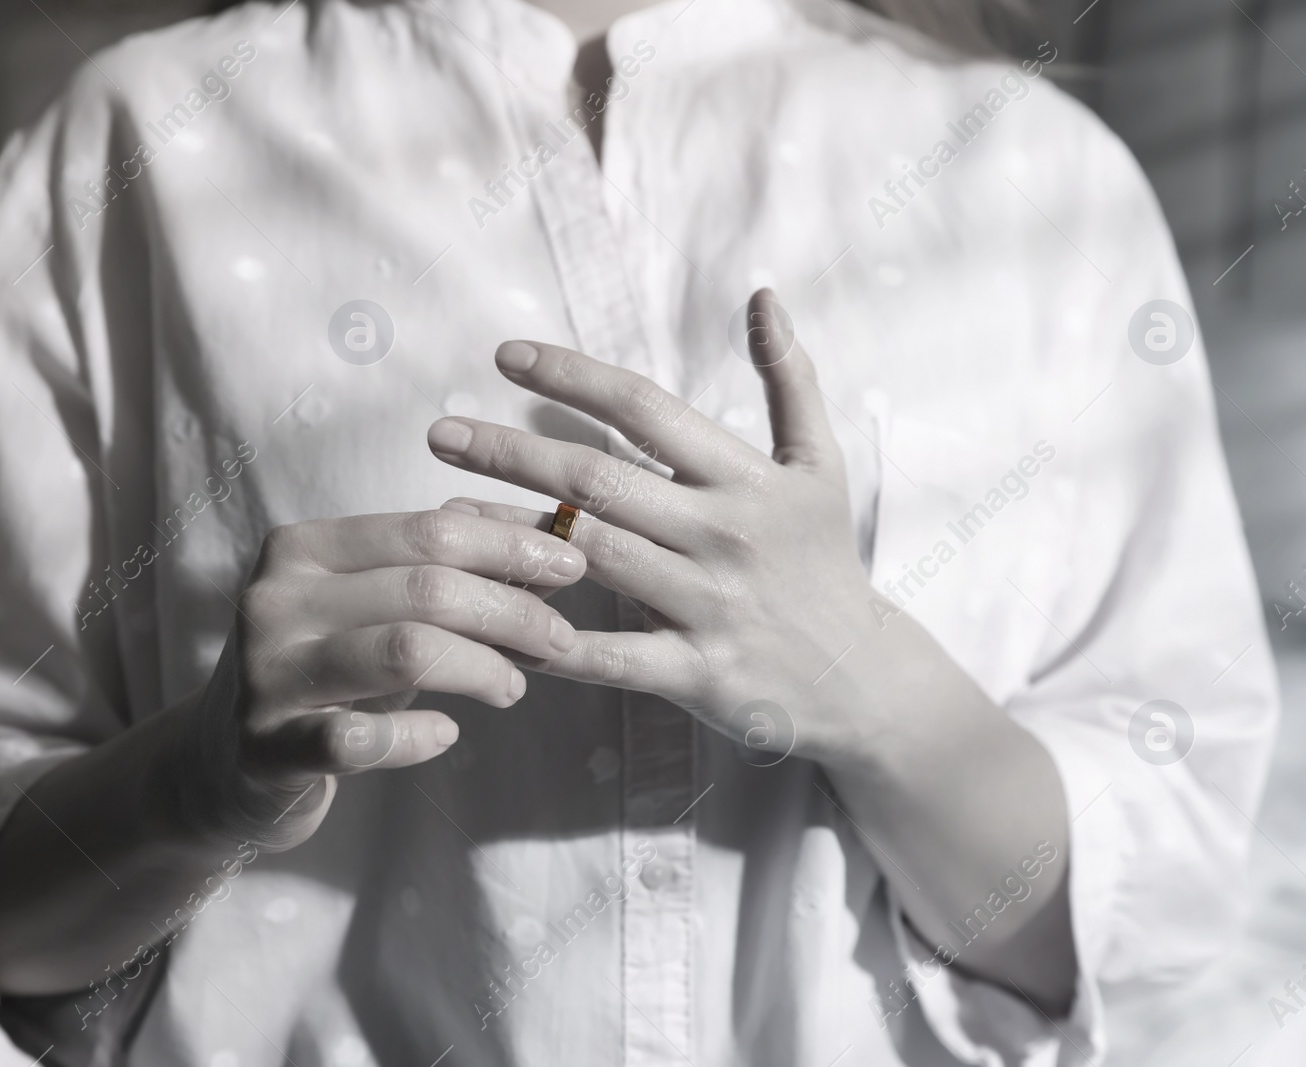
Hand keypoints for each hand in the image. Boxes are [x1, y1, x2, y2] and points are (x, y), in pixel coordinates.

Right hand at [175, 510, 586, 848]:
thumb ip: (440, 576)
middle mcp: (276, 599)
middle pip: (426, 586)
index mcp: (304, 548)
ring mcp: (265, 673)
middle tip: (558, 638)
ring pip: (405, 650)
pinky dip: (419, 735)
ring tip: (515, 686)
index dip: (510, 546)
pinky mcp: (265, 748)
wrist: (218, 764)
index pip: (428, 530)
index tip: (572, 562)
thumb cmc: (321, 674)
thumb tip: (545, 550)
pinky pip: (362, 738)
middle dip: (511, 610)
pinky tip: (445, 733)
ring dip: (482, 668)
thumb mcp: (369, 610)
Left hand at [425, 289, 885, 765]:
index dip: (571, 377)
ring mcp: (706, 604)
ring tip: (446, 511)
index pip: (644, 408)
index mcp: (743, 478)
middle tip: (441, 433)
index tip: (504, 357)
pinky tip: (490, 620)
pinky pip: (608, 657)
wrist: (864, 676)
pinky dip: (548, 641)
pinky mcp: (694, 672)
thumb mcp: (820, 465)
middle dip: (512, 452)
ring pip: (590, 558)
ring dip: (511, 532)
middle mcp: (721, 534)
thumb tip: (762, 295)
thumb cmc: (825, 561)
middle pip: (598, 480)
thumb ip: (790, 379)